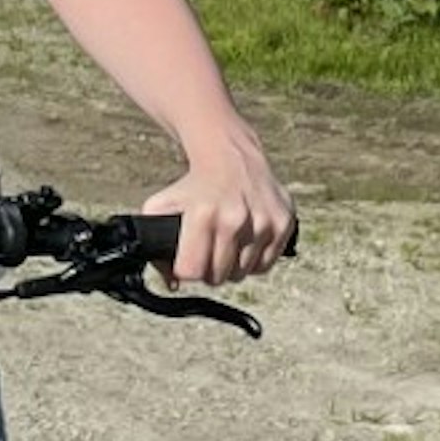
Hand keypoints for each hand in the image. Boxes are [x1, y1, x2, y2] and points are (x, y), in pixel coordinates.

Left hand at [145, 130, 294, 289]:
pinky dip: (254, 260)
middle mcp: (235, 219)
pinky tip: (245, 242)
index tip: (188, 260)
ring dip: (233, 266)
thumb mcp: (162, 206)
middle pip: (219, 277)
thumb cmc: (194, 186)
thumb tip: (173, 284)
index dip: (187, 269)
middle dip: (210, 270)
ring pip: (243, 273)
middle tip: (207, 252)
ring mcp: (263, 222)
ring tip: (226, 243)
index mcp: (203, 214)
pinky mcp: (284, 222)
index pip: (192, 271)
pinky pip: (266, 265)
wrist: (231, 156)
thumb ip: (155, 246)